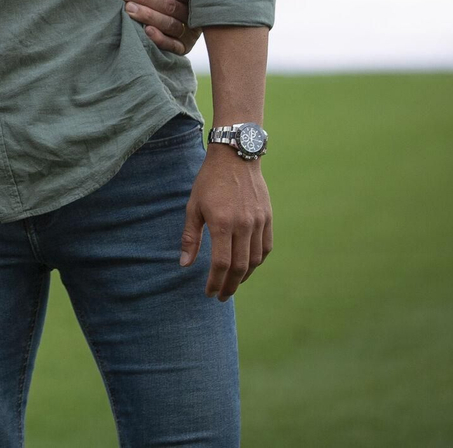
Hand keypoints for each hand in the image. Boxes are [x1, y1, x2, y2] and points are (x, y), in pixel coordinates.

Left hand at [122, 0, 199, 54]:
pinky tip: (147, 30)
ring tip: (130, 9)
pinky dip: (160, 38)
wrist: (168, 13)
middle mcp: (193, 14)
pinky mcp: (184, 48)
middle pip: (170, 6)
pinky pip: (173, 45)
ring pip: (170, 24)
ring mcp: (190, 32)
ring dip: (149, 16)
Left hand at [179, 145, 272, 300]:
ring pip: (255, 260)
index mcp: (222, 223)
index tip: (209, 292)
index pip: (221, 263)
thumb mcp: (193, 207)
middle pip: (239, 266)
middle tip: (221, 296)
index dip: (215, 282)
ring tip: (232, 283)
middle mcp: (243, 225)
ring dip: (244, 276)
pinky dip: (258, 261)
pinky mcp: (268, 218)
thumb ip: (190, 237)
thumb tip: (185, 265)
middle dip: (229, 286)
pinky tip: (248, 266)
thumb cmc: (209, 181)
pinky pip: (265, 247)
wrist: (235, 157)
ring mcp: (259, 222)